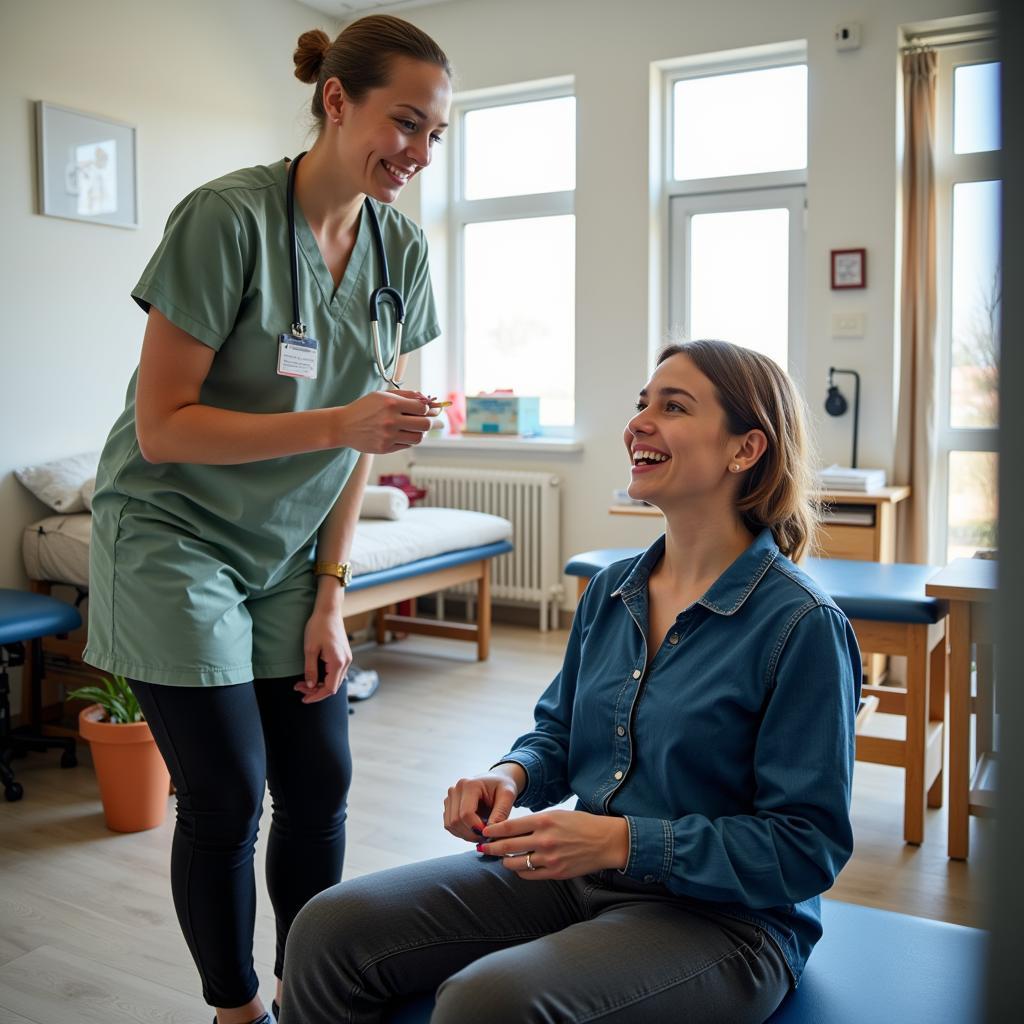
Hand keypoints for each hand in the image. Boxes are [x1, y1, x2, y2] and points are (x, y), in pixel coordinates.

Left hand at [294, 607, 351, 703]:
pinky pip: (337, 672)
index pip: (329, 688)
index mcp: (338, 662)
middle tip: (299, 687)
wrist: (329, 611)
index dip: (316, 696)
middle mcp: (346, 662)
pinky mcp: (344, 655)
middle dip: (315, 690)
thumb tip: (309, 685)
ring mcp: (347, 658)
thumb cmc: (319, 627)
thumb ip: (310, 669)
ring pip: (335, 680)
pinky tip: (315, 674)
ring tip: (304, 682)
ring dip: (320, 684)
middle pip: (333, 686)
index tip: (304, 698)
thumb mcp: (310, 649)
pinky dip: (326, 677)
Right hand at [338, 390, 441, 453]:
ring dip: (419, 432)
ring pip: (418, 438)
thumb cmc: (364, 408)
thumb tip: (428, 400)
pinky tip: (400, 434)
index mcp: (391, 403)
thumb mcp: (382, 395)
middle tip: (426, 420)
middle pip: (425, 424)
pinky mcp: (385, 448)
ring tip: (412, 428)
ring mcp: (388, 436)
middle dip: (429, 422)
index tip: (426, 409)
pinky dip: (408, 439)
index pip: (422, 408)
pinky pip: (407, 445)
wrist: (343, 426)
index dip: (427, 409)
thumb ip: (406, 395)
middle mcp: (391, 420)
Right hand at [443, 764, 524, 841]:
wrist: (496, 780)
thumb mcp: (507, 796)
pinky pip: (449, 825)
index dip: (476, 828)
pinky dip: (461, 832)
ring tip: (482, 833)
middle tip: (487, 837)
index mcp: (469, 785)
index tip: (490, 834)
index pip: (466, 813)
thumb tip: (490, 832)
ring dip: (466, 834)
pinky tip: (475, 830)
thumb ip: (500, 813)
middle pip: (456, 821)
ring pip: (451, 825)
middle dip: (472, 834)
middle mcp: (455, 789)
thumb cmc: (502, 786)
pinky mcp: (448, 805)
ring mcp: (450, 797)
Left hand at [477, 809, 628, 880]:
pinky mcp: (555, 873)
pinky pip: (528, 875)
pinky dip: (520, 871)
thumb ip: (533, 822)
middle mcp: (545, 839)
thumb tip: (509, 829)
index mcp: (544, 820)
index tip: (484, 832)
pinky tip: (519, 866)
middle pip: (508, 846)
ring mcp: (550, 858)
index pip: (509, 826)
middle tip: (481, 848)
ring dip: (505, 861)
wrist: (605, 841)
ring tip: (501, 858)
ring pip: (515, 863)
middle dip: (491, 848)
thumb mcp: (556, 814)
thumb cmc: (580, 824)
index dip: (493, 830)